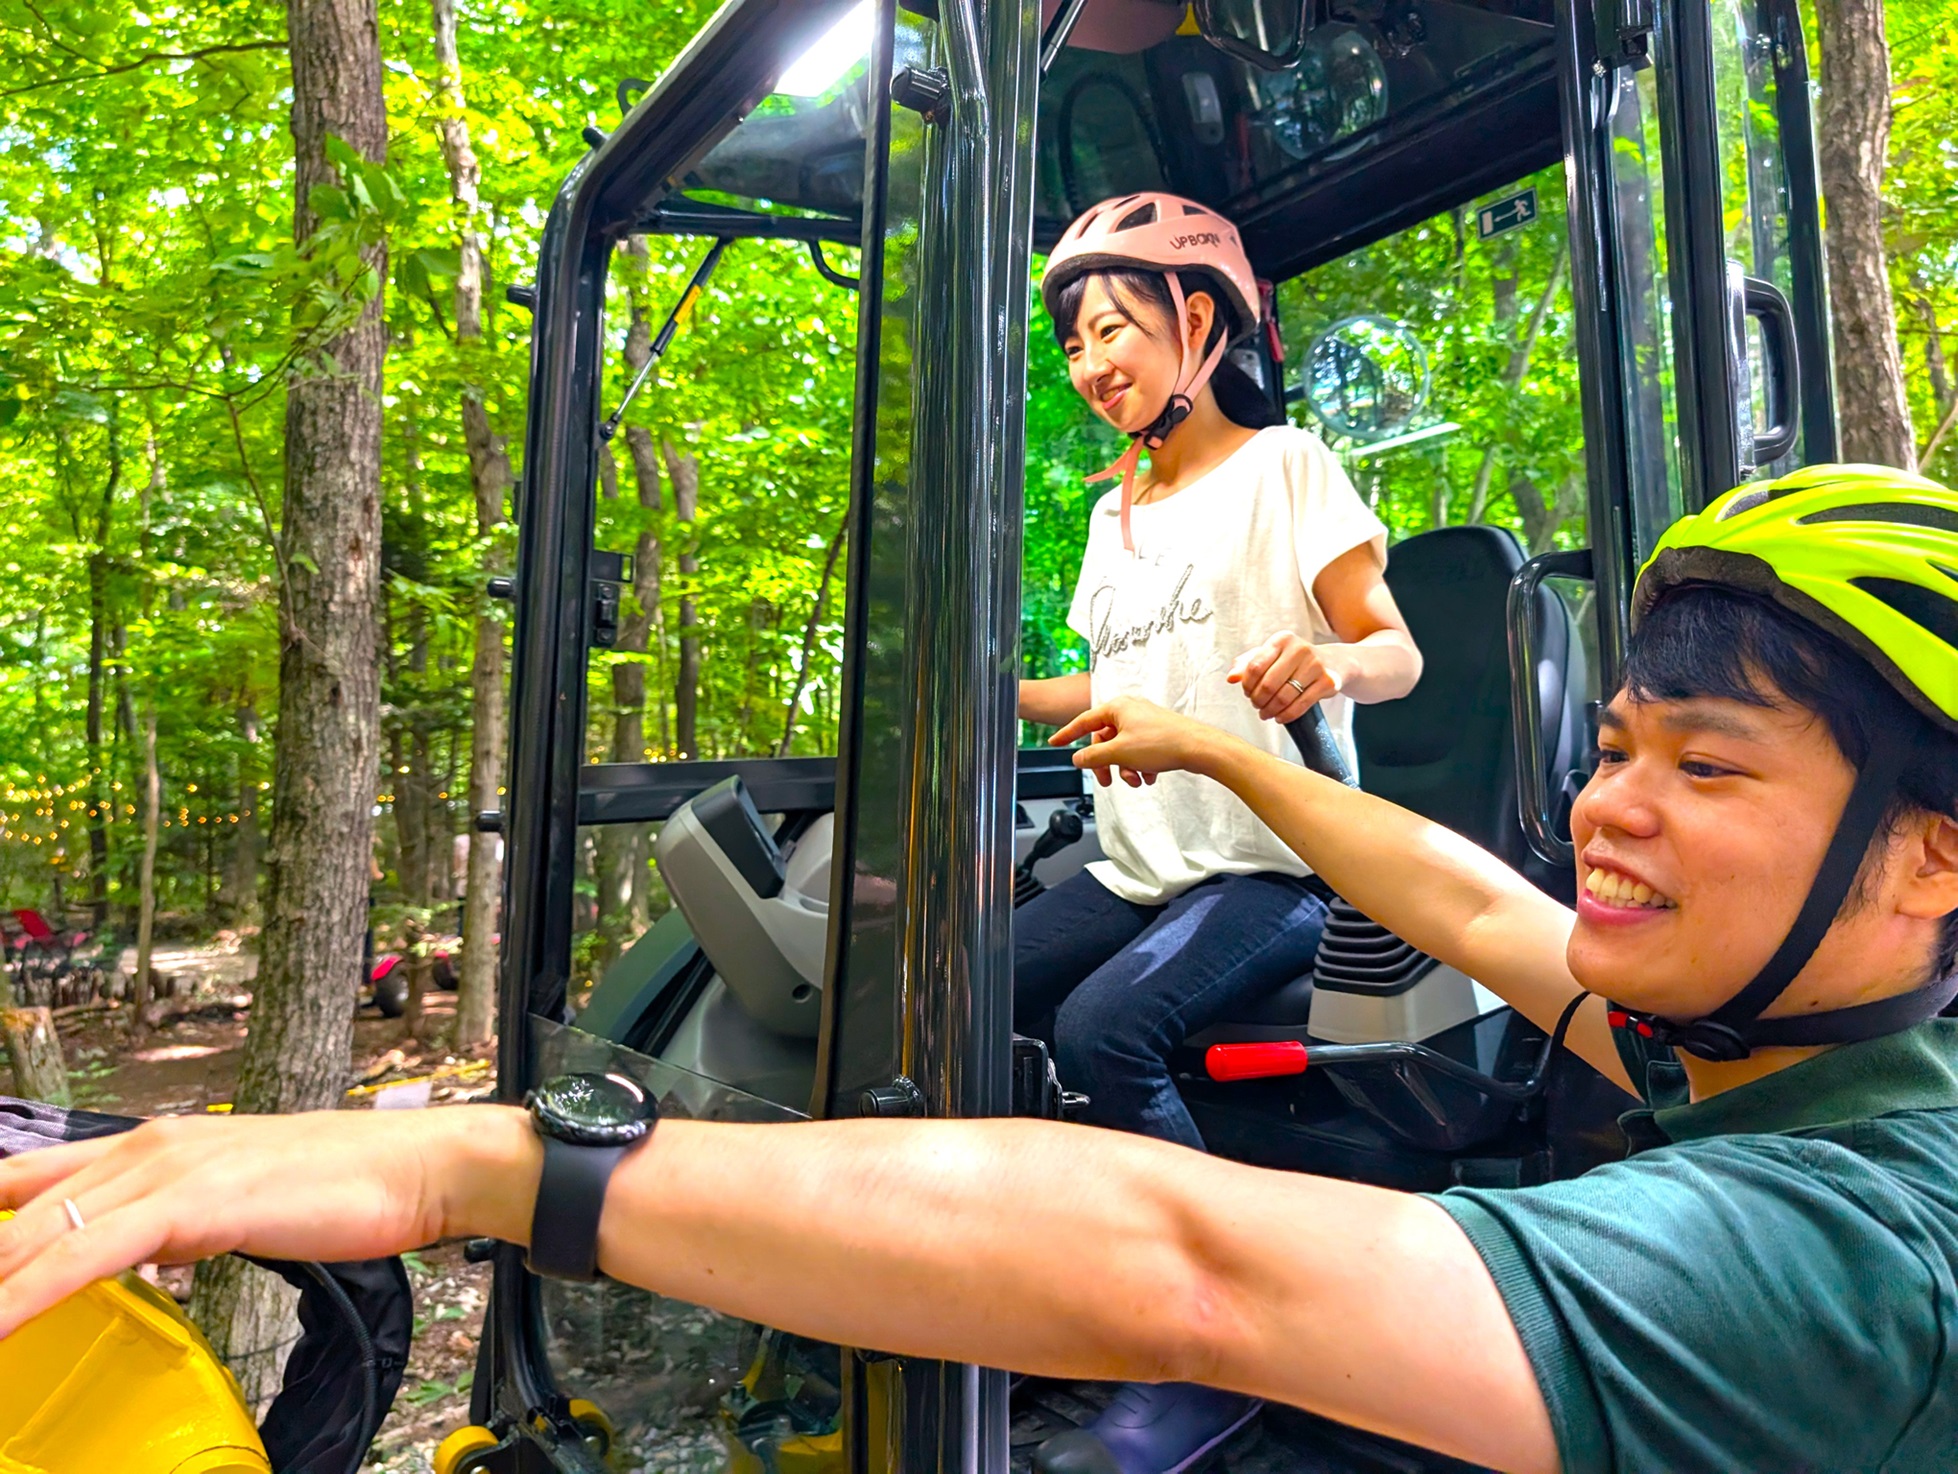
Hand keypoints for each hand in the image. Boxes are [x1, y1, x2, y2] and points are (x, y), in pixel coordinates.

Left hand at [0, 1105, 537, 1338]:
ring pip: (32, 1232)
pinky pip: (78, 1257)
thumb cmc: (345, 1185)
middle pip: (14, 1203)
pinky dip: (22, 1295)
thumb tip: (135, 1252)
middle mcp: (148, 1146)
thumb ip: (175, 1219)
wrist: (418, 1167)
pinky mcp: (188, 1202)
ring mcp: (165, 1169)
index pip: (29, 1179)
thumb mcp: (235, 1200)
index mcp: (155, 1143)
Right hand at [1050, 696, 1223, 787]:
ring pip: (1122, 748)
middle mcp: (1130, 710)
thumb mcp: (1119, 753)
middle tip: (1107, 781)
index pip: (1084, 722)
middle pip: (1104, 739)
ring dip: (1125, 768)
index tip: (1054, 742)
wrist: (1199, 748)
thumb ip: (1093, 756)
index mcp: (1117, 707)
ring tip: (1136, 780)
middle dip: (1106, 763)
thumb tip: (1078, 758)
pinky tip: (1149, 776)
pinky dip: (1139, 766)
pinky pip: (1137, 751)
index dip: (1067, 734)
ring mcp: (1144, 722)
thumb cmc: (1163, 743)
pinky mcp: (1156, 733)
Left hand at [1229, 631, 1341, 723]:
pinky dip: (1286, 715)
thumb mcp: (1271, 656)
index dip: (1247, 685)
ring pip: (1284, 697)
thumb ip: (1247, 664)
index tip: (1248, 693)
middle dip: (1258, 700)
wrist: (1332, 663)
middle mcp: (1300, 649)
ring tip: (1266, 713)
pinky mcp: (1327, 682)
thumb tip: (1231, 678)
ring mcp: (1315, 665)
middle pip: (1268, 684)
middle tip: (1257, 706)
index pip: (1255, 666)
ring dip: (1270, 710)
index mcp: (1282, 640)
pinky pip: (1300, 705)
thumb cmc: (1294, 660)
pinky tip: (1280, 717)